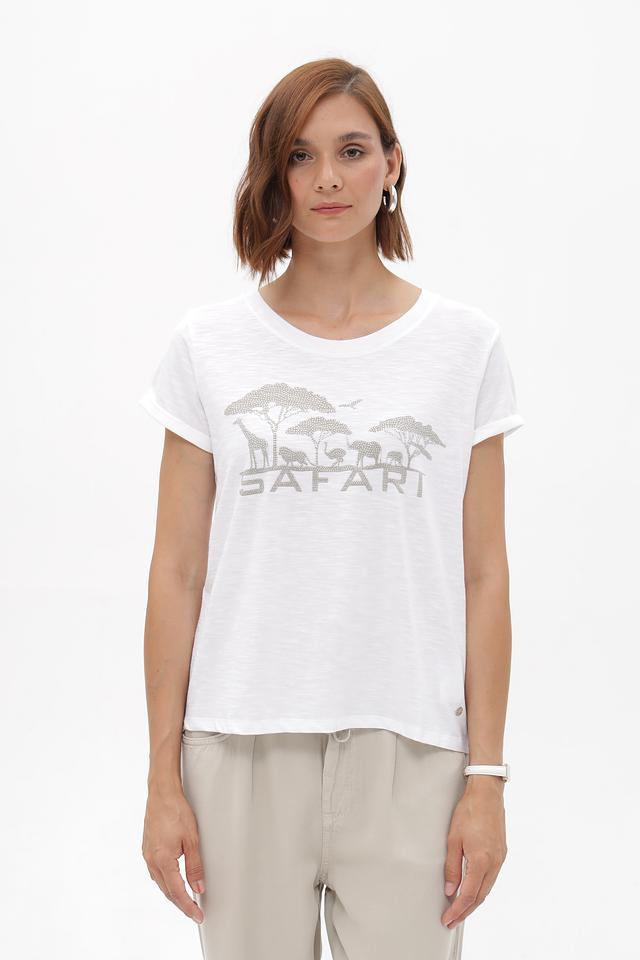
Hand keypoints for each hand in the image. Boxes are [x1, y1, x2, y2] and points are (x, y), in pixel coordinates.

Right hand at [142, 784, 205, 924]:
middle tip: (194, 912)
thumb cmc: (176, 811)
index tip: (197, 916)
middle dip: (181, 903)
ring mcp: (147, 855)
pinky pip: (156, 872)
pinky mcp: (147, 849)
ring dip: (173, 893)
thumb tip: (198, 887)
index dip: (188, 907)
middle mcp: (151, 860)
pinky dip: (166, 881)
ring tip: (186, 900)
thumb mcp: (192, 839)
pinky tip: (173, 881)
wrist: (161, 793)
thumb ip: (195, 866)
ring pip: (160, 883)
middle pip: (167, 891)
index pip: (177, 892)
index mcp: (162, 860)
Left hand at [441, 777, 507, 928]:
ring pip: (487, 889)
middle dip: (465, 911)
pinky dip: (481, 889)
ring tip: (460, 910)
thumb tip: (449, 889)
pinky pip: (491, 878)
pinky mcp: (502, 853)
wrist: (487, 794)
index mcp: (481, 861)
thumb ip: (452, 867)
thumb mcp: (453, 839)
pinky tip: (473, 890)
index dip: (457, 910)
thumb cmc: (469, 812)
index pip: (468, 895)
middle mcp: (494, 863)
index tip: (448, 919)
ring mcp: (500, 859)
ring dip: (474, 902)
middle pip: (480, 897)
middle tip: (452, 920)